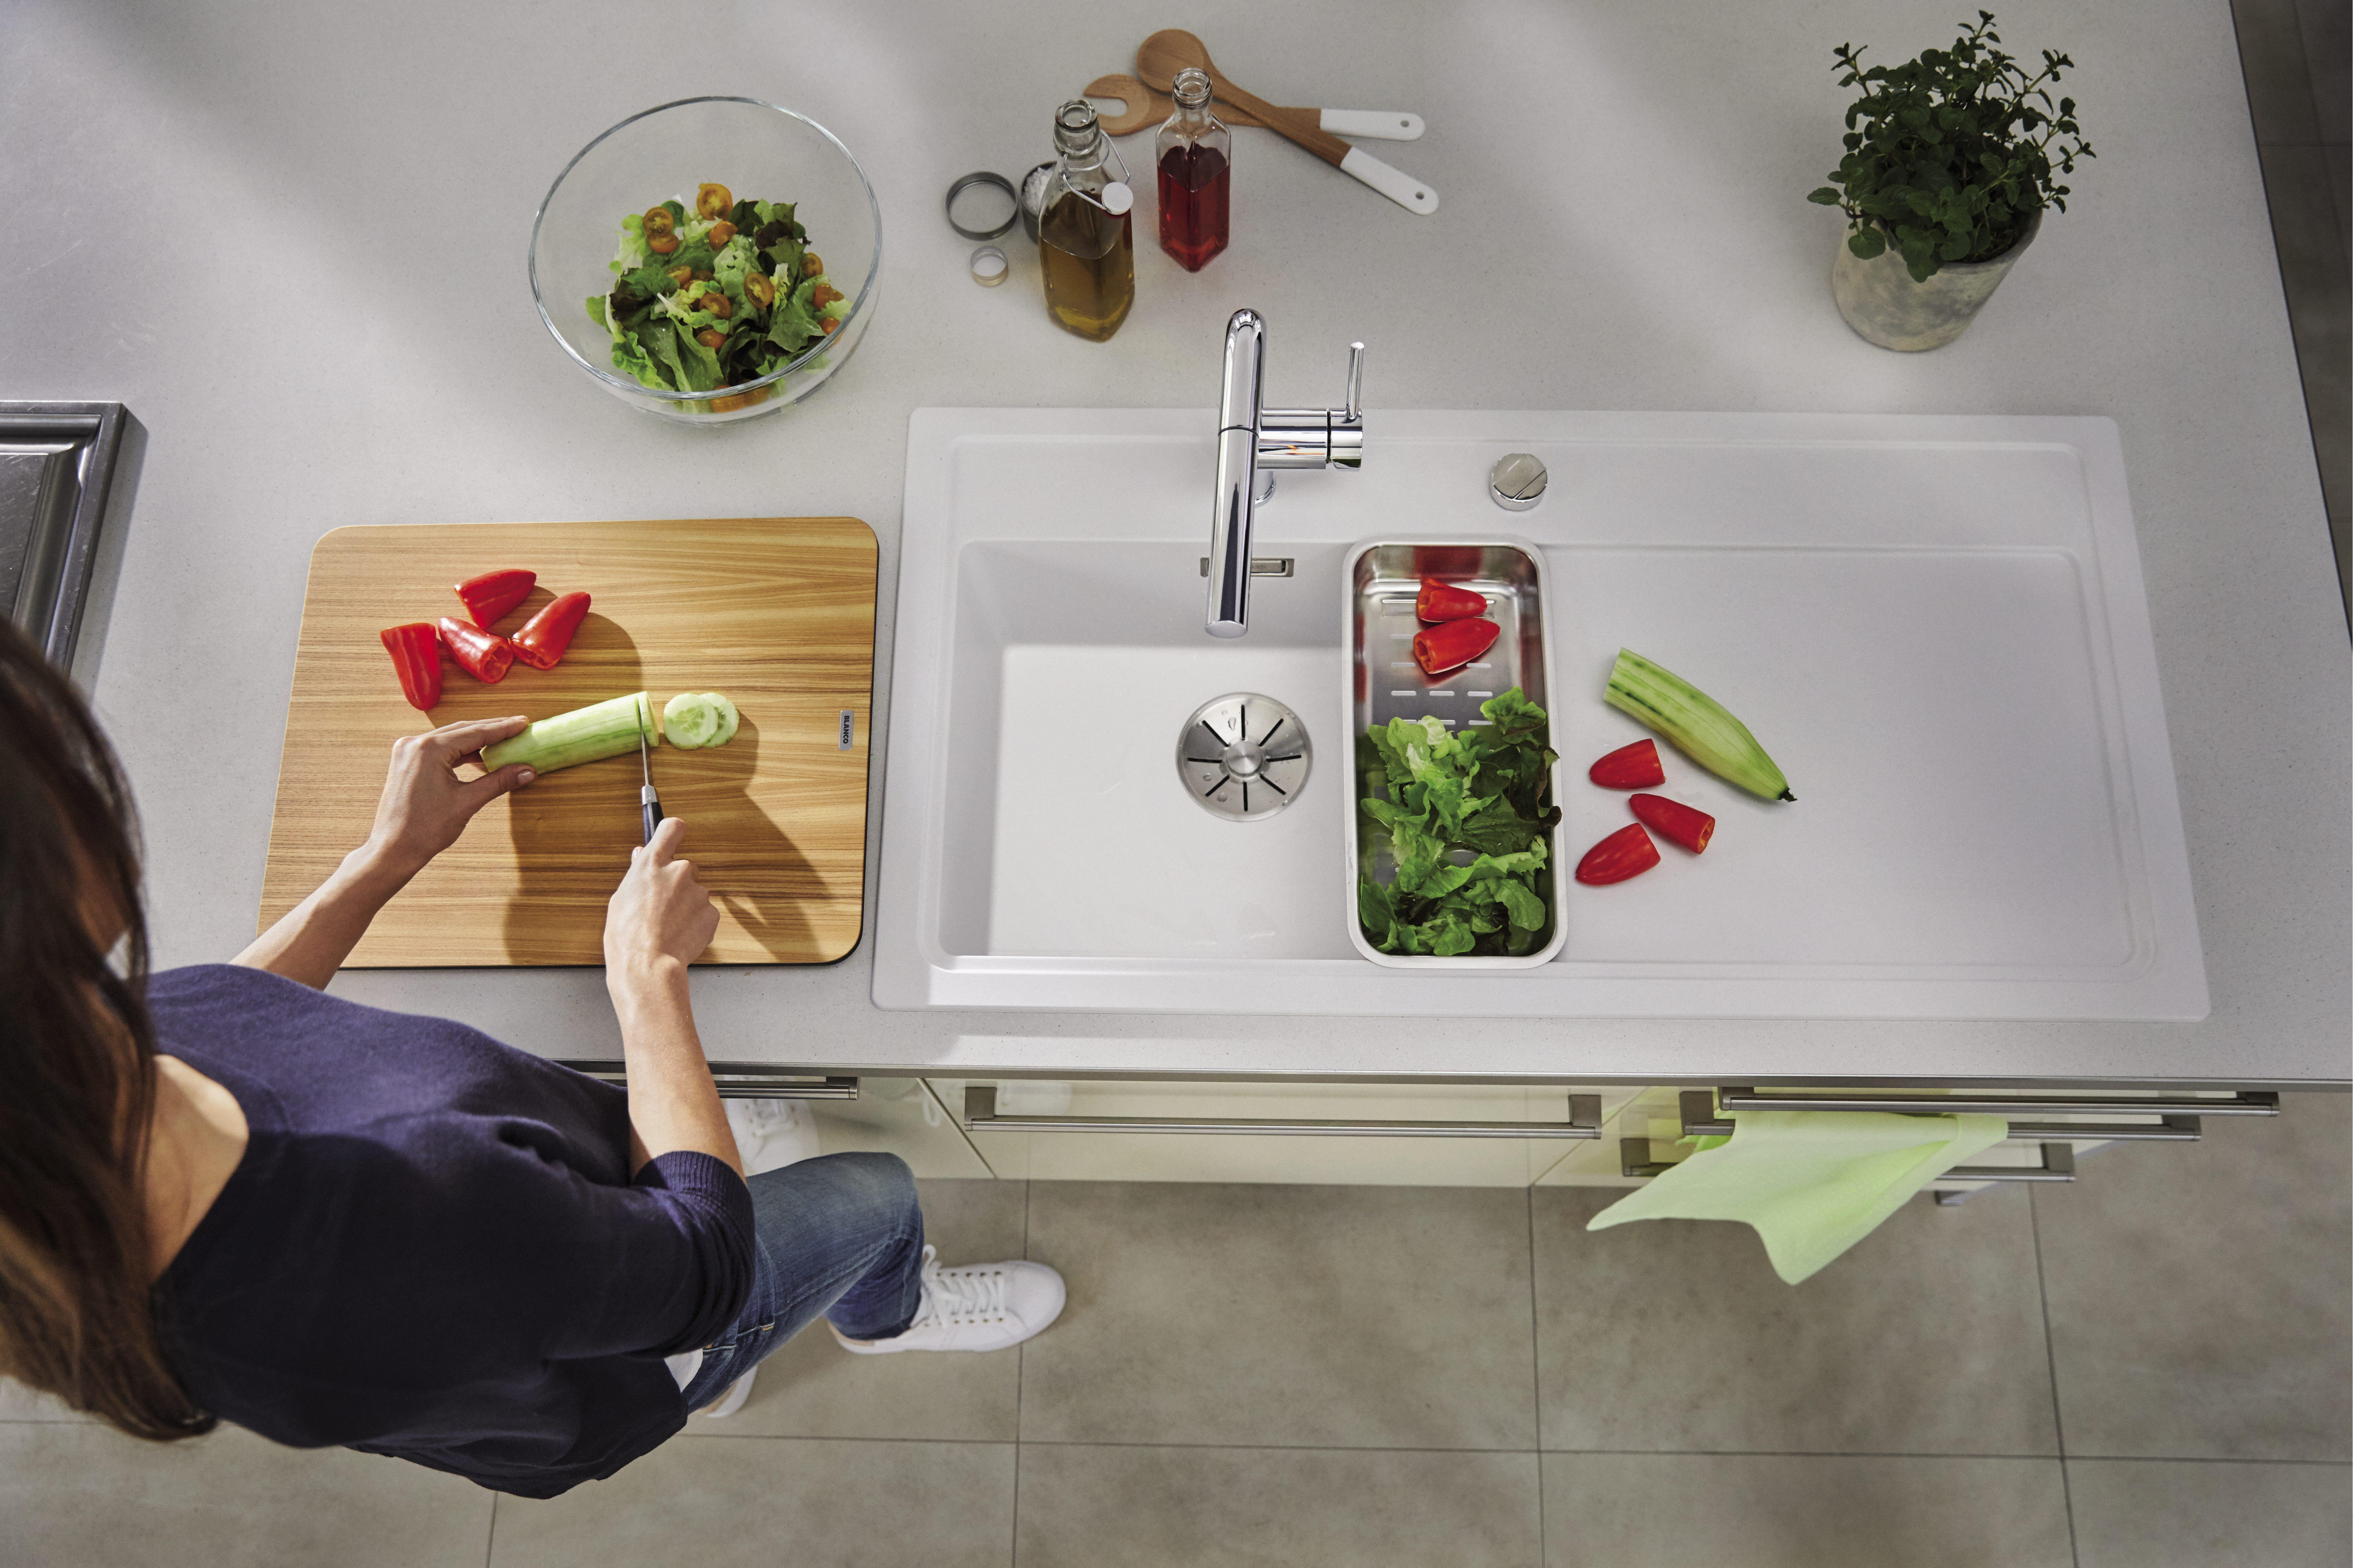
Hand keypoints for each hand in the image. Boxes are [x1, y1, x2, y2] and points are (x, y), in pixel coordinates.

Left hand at [361, 715, 534, 877]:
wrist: (394, 849)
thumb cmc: (424, 829)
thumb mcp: (467, 802)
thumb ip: (498, 782)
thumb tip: (526, 771)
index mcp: (428, 749)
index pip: (474, 733)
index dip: (502, 728)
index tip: (522, 723)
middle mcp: (414, 744)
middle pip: (462, 730)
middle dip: (491, 730)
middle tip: (517, 728)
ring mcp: (408, 752)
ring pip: (450, 738)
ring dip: (476, 740)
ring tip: (502, 741)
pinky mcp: (406, 762)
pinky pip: (439, 749)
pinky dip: (460, 751)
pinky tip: (478, 756)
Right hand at [604, 815, 719, 983]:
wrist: (647, 965)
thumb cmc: (627, 936)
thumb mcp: (621, 898)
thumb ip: (636, 873)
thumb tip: (640, 855)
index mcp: (652, 863)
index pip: (672, 828)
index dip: (673, 833)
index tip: (673, 837)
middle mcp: (679, 871)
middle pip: (684, 868)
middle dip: (676, 884)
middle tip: (660, 907)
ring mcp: (698, 892)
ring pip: (694, 895)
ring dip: (685, 907)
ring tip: (666, 928)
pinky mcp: (712, 913)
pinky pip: (704, 914)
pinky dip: (695, 924)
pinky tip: (678, 936)